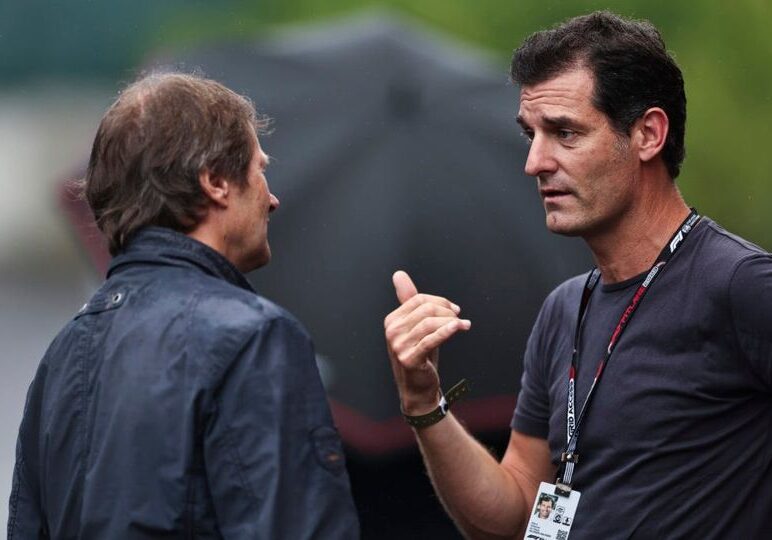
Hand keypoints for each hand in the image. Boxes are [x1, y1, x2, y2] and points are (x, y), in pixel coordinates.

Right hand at [384, 270, 470, 414]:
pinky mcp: (409, 359)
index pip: (418, 300)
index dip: (440, 301)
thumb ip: (409, 301)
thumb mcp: (416, 327)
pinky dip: (448, 331)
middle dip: (446, 310)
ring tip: (463, 325)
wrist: (418, 390)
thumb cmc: (420, 356)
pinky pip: (431, 339)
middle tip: (459, 318)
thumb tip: (398, 274)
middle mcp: (391, 331)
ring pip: (430, 323)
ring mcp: (398, 346)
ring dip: (451, 322)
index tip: (454, 310)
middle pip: (425, 309)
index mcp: (392, 321)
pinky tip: (460, 328)